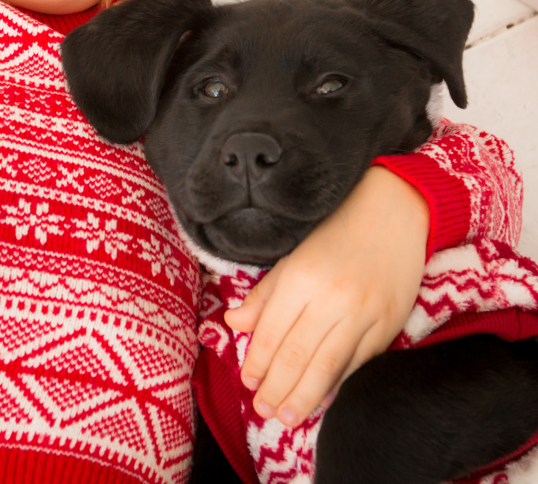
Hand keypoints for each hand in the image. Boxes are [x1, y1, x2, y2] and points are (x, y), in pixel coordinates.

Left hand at [222, 166, 428, 426]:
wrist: (394, 214)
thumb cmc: (336, 231)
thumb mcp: (292, 254)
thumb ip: (265, 294)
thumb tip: (235, 323)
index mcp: (301, 276)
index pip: (271, 331)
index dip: (257, 361)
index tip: (248, 381)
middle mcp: (332, 298)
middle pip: (297, 356)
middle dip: (277, 388)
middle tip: (263, 410)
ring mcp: (364, 315)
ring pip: (328, 367)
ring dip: (304, 397)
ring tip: (286, 416)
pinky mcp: (388, 326)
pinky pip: (358, 364)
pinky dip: (337, 385)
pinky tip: (322, 399)